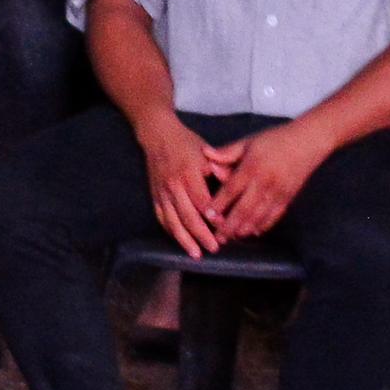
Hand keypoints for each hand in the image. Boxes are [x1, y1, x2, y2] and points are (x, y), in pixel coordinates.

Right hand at [139, 116, 226, 256]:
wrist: (158, 136)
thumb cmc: (187, 144)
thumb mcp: (207, 152)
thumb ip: (221, 170)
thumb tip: (235, 186)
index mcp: (189, 173)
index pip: (202, 201)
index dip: (214, 217)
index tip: (226, 228)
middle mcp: (174, 186)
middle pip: (188, 216)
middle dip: (202, 235)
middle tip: (215, 248)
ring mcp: (162, 193)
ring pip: (173, 221)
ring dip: (185, 240)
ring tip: (196, 254)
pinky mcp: (155, 197)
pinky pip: (162, 219)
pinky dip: (171, 232)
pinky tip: (180, 242)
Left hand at [203, 121, 326, 242]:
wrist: (308, 142)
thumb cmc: (275, 139)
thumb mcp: (249, 141)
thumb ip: (227, 152)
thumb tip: (205, 155)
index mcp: (252, 166)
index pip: (231, 189)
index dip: (219, 203)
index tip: (207, 214)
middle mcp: (264, 182)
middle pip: (244, 208)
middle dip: (230, 225)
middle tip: (218, 237)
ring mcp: (278, 192)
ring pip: (258, 216)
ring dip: (245, 229)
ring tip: (232, 237)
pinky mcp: (288, 198)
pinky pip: (274, 216)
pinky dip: (264, 225)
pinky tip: (254, 232)